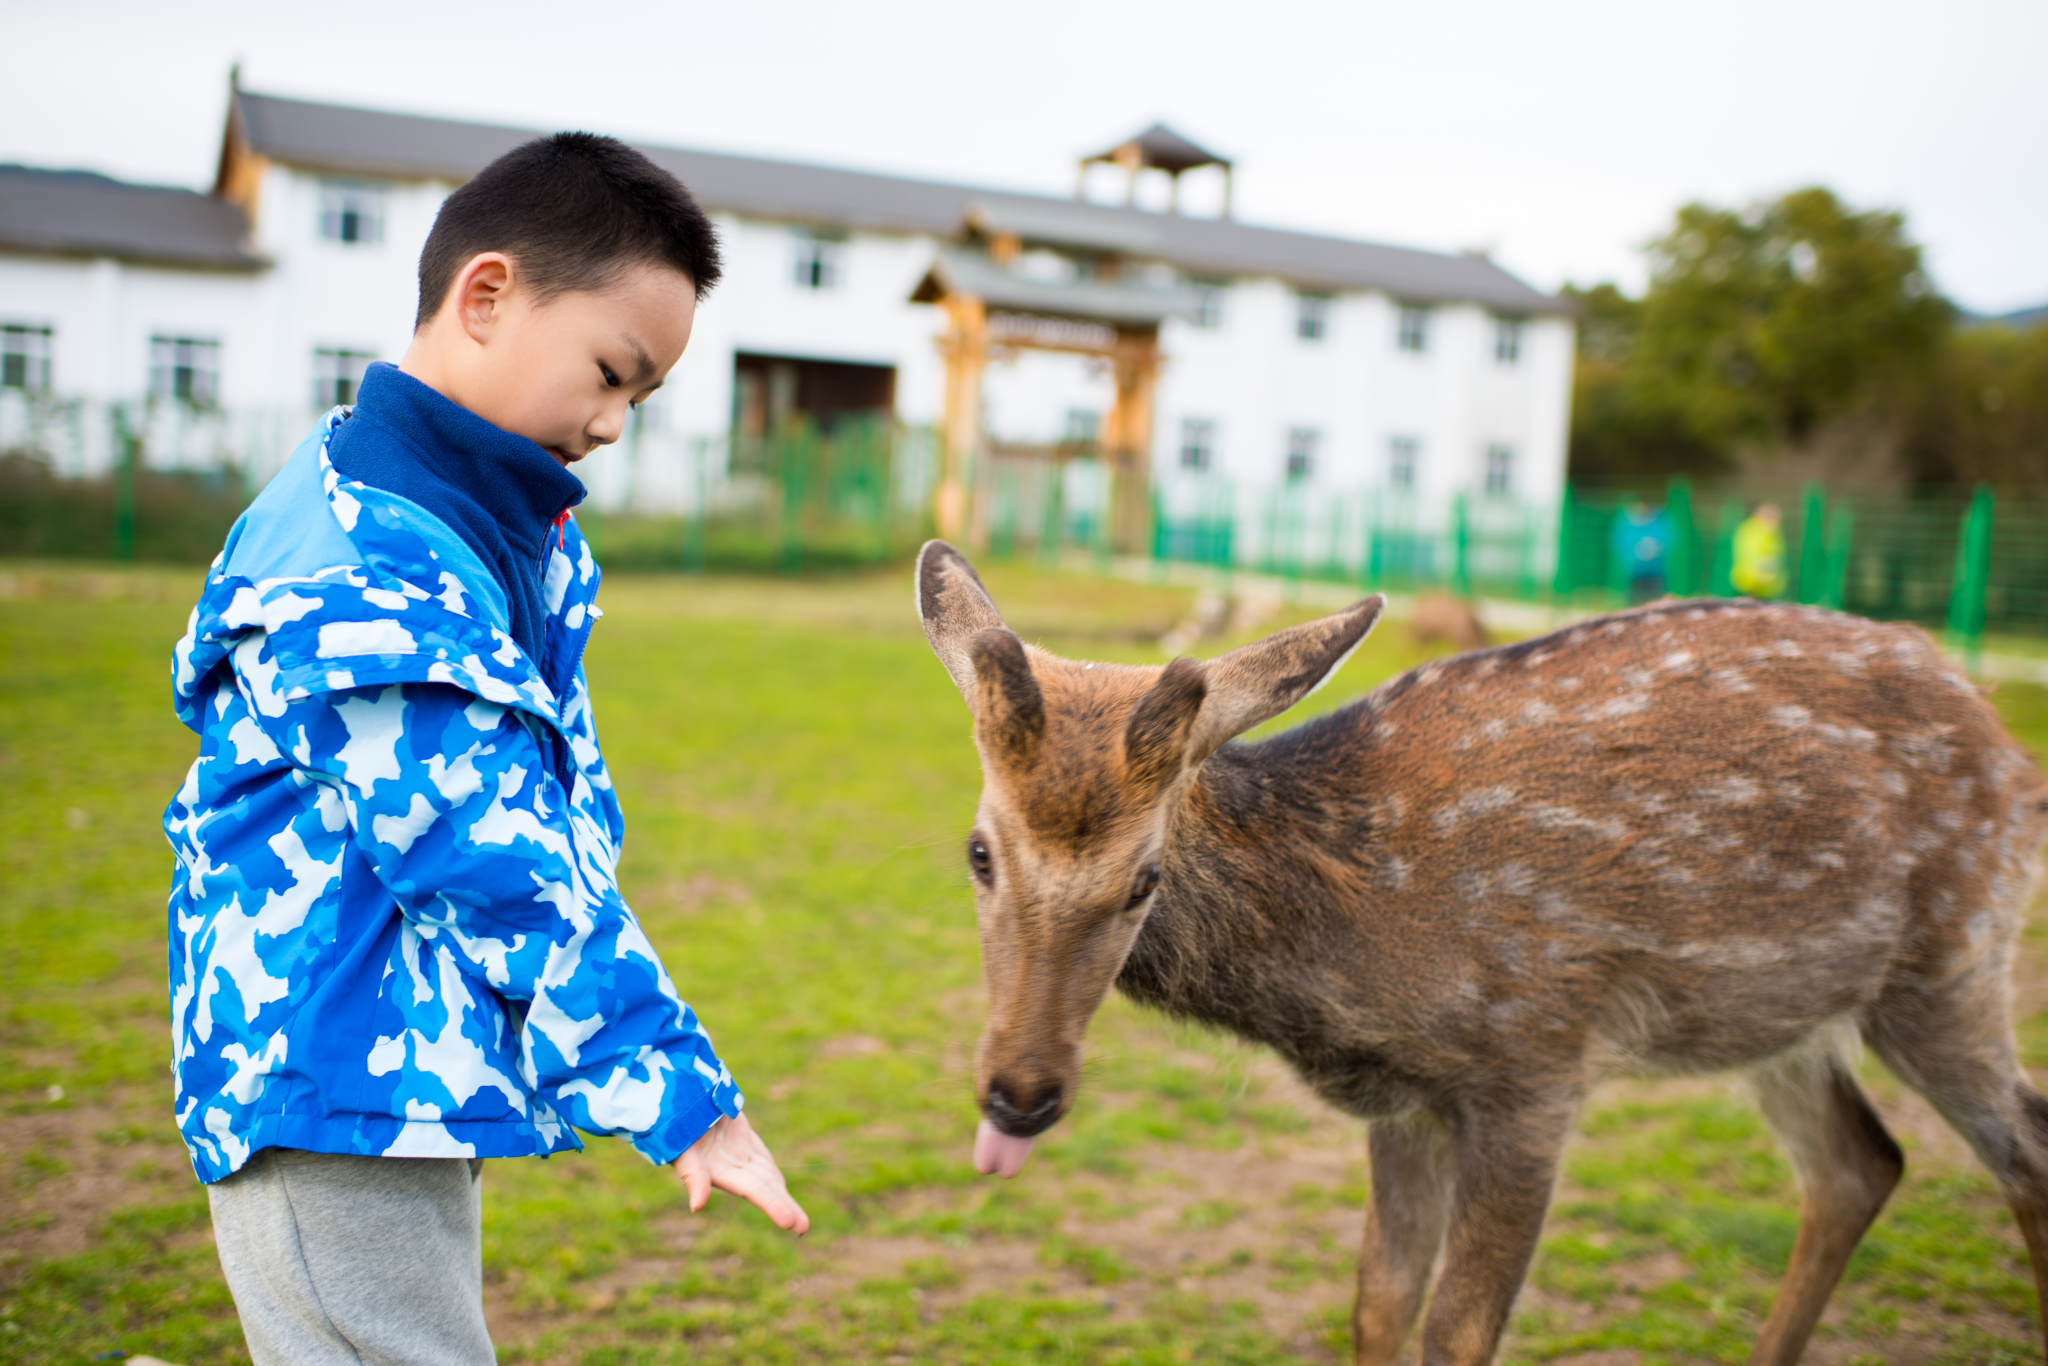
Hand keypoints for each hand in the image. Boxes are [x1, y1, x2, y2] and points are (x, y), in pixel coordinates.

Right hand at [671, 1112, 809, 1234]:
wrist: (674, 1098)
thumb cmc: (676, 1125)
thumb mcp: (684, 1149)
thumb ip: (694, 1177)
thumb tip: (697, 1207)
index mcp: (720, 1171)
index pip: (755, 1190)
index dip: (773, 1205)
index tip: (794, 1224)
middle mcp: (730, 1166)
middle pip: (764, 1188)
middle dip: (783, 1206)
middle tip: (803, 1227)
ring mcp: (736, 1152)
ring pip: (765, 1175)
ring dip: (779, 1193)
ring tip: (796, 1218)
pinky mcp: (739, 1136)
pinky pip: (760, 1157)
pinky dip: (770, 1172)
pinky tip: (779, 1184)